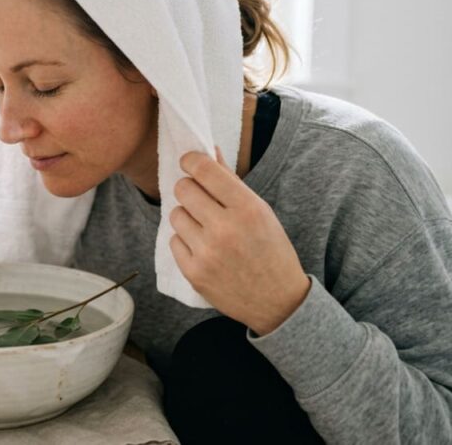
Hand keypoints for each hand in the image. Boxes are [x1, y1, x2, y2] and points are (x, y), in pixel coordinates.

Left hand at [168, 146, 310, 335]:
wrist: (278, 302)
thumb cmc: (270, 250)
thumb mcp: (260, 211)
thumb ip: (231, 181)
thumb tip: (208, 150)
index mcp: (248, 208)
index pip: (204, 170)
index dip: (191, 160)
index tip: (189, 161)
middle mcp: (225, 229)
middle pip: (183, 189)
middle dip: (189, 188)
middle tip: (199, 198)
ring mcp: (207, 253)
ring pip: (175, 214)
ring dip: (187, 216)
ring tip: (205, 226)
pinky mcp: (193, 273)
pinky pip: (174, 241)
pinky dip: (185, 241)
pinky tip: (203, 247)